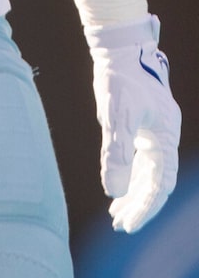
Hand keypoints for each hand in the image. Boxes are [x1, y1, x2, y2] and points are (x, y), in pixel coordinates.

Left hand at [89, 17, 180, 233]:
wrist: (121, 51)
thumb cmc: (120, 81)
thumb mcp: (116, 117)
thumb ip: (115, 154)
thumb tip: (112, 192)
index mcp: (165, 139)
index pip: (159, 184)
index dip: (146, 206)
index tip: (129, 224)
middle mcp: (164, 140)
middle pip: (156, 183)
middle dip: (140, 206)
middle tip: (121, 227)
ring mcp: (155, 135)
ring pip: (149, 174)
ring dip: (134, 195)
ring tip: (117, 216)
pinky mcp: (142, 129)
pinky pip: (140, 162)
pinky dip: (130, 177)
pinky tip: (117, 190)